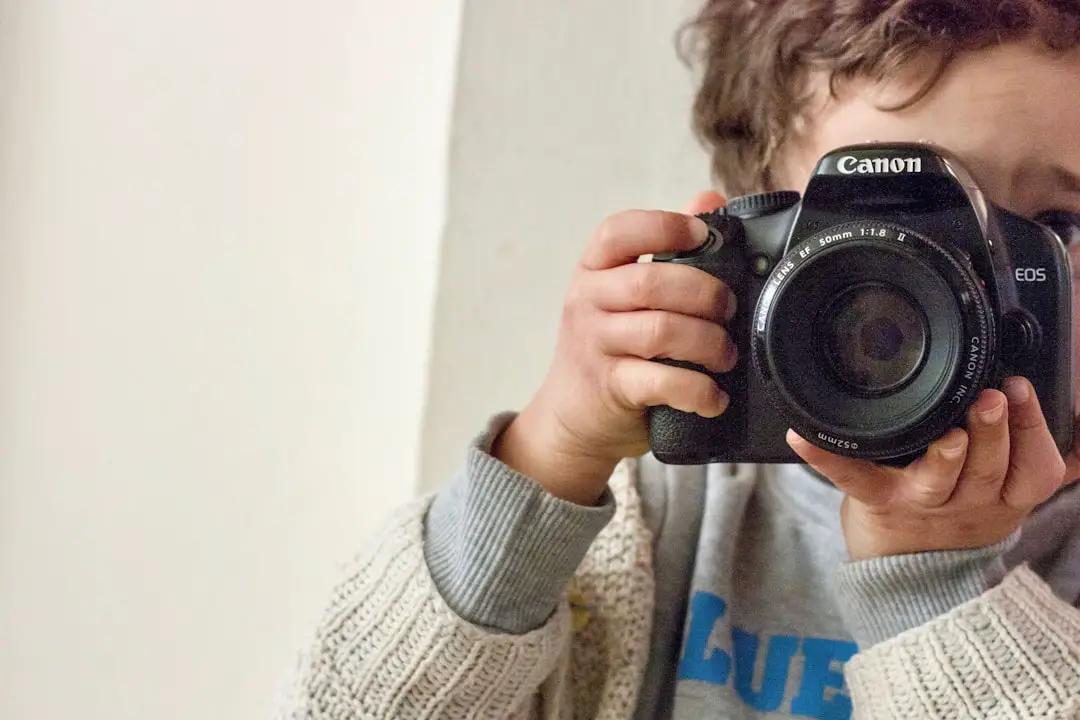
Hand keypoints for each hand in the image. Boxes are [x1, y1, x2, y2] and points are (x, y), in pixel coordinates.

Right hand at [494, 192, 736, 504]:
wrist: (573, 416)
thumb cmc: (611, 347)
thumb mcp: (626, 295)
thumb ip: (666, 247)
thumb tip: (708, 199)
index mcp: (593, 270)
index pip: (617, 232)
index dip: (664, 226)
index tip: (702, 235)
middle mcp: (586, 302)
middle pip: (649, 282)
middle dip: (704, 293)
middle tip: (729, 310)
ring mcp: (594, 346)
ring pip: (660, 332)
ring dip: (708, 342)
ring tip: (727, 354)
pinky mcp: (610, 388)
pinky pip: (661, 382)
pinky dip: (698, 390)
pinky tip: (714, 397)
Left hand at [787, 376, 1071, 560]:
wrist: (912, 574)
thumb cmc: (959, 512)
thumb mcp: (1009, 492)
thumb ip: (1037, 459)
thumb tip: (1079, 423)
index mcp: (1003, 493)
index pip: (1034, 467)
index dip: (1033, 430)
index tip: (1022, 388)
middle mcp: (966, 500)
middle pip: (988, 468)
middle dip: (993, 432)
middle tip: (994, 397)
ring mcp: (919, 502)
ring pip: (940, 480)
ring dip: (945, 455)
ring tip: (947, 433)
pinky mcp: (875, 502)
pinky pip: (850, 478)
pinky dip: (825, 457)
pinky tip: (804, 438)